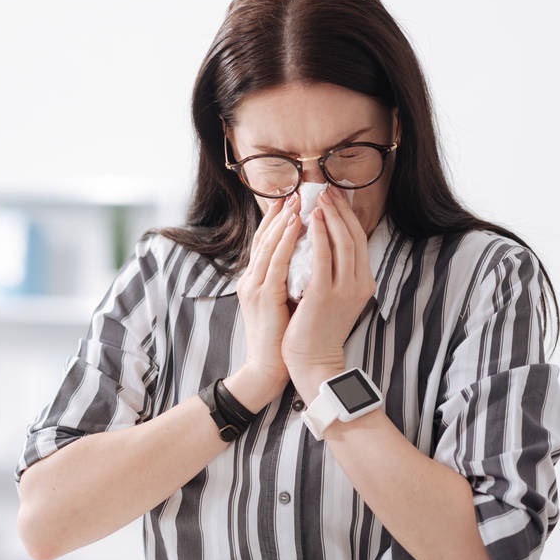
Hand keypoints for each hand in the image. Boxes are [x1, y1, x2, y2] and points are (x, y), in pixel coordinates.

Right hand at [228, 194, 302, 407]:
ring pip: (269, 245)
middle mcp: (251, 279)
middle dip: (280, 213)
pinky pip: (276, 262)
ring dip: (283, 220)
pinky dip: (286, 241)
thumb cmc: (281, 338)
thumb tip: (308, 261)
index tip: (290, 199)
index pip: (265, 242)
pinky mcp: (263, 296)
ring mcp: (254, 287)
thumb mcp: (283, 302)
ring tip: (297, 200)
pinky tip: (297, 226)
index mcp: (255, 280)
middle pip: (263, 237)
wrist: (268, 368)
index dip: (276, 219)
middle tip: (295, 191)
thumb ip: (289, 280)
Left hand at [282, 187, 375, 397]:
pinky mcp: (325, 295)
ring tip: (318, 198)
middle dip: (340, 210)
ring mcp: (344, 290)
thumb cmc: (316, 329)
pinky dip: (319, 236)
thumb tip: (322, 244)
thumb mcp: (333, 297)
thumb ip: (333, 273)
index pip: (358, 241)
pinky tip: (311, 221)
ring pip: (342, 243)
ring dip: (330, 217)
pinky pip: (323, 258)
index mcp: (363, 283)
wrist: (313, 360)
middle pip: (353, 237)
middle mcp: (359, 284)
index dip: (348, 217)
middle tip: (326, 190)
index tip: (336, 197)